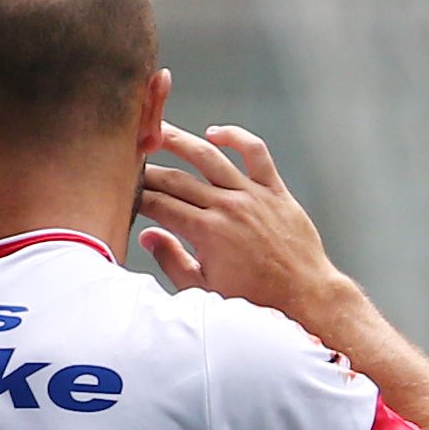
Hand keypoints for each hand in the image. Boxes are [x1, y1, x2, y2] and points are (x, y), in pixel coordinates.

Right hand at [136, 126, 347, 325]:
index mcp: (206, 232)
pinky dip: (236, 137)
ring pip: (209, 157)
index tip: (122, 192)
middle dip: (148, 171)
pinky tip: (215, 134)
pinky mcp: (276, 191)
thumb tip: (147, 235)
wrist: (306, 298)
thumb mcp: (206, 290)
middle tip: (129, 163)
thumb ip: (172, 260)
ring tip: (158, 130)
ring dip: (179, 140)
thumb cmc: (257, 300)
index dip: (136, 197)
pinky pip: (256, 153)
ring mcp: (253, 196)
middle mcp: (227, 207)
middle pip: (176, 179)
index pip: (159, 204)